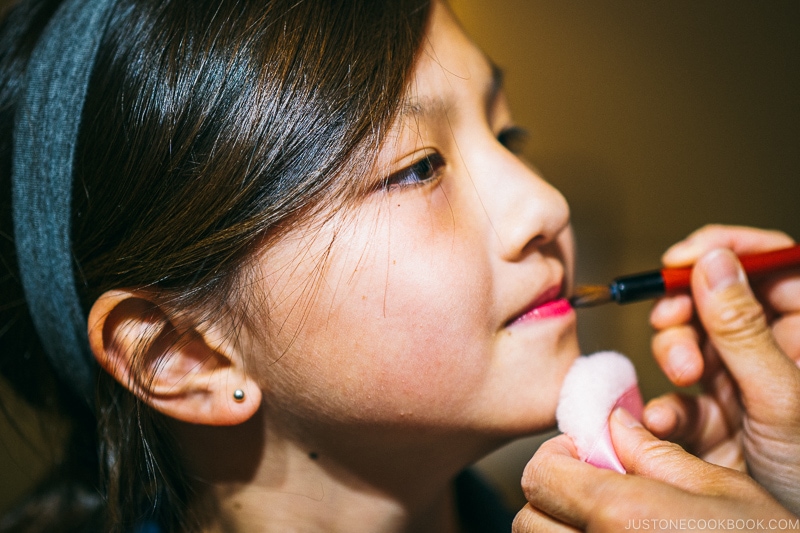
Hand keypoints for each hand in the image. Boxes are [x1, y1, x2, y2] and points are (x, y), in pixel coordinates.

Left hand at [513, 408, 797, 531]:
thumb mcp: (725, 491)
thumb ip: (656, 454)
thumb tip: (614, 425)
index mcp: (624, 516)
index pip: (539, 476)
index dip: (557, 459)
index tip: (583, 456)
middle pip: (529, 521)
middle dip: (552, 500)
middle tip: (592, 492)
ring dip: (561, 532)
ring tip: (607, 523)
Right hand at [647, 225, 799, 512]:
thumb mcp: (781, 398)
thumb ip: (741, 330)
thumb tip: (712, 262)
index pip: (769, 263)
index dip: (724, 250)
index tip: (679, 259)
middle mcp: (771, 352)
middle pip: (715, 299)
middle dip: (686, 310)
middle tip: (670, 322)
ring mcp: (738, 384)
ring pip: (689, 343)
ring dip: (672, 354)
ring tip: (680, 376)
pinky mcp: (709, 418)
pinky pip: (675, 396)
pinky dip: (663, 407)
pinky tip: (667, 423)